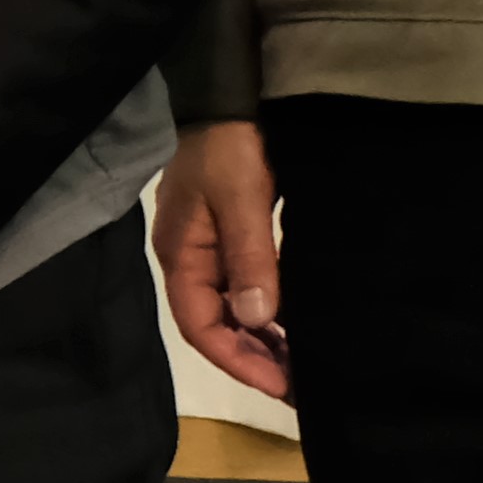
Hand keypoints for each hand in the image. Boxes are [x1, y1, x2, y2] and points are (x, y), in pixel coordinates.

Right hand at [157, 120, 289, 401]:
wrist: (228, 96)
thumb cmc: (230, 148)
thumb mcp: (241, 200)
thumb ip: (250, 258)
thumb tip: (260, 319)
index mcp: (181, 255)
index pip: (200, 326)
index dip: (237, 360)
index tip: (279, 385)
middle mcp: (190, 259)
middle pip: (215, 324)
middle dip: (253, 358)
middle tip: (299, 386)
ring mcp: (209, 248)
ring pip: (232, 309)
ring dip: (263, 339)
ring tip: (301, 364)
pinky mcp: (231, 236)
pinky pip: (246, 287)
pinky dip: (269, 311)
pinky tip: (295, 324)